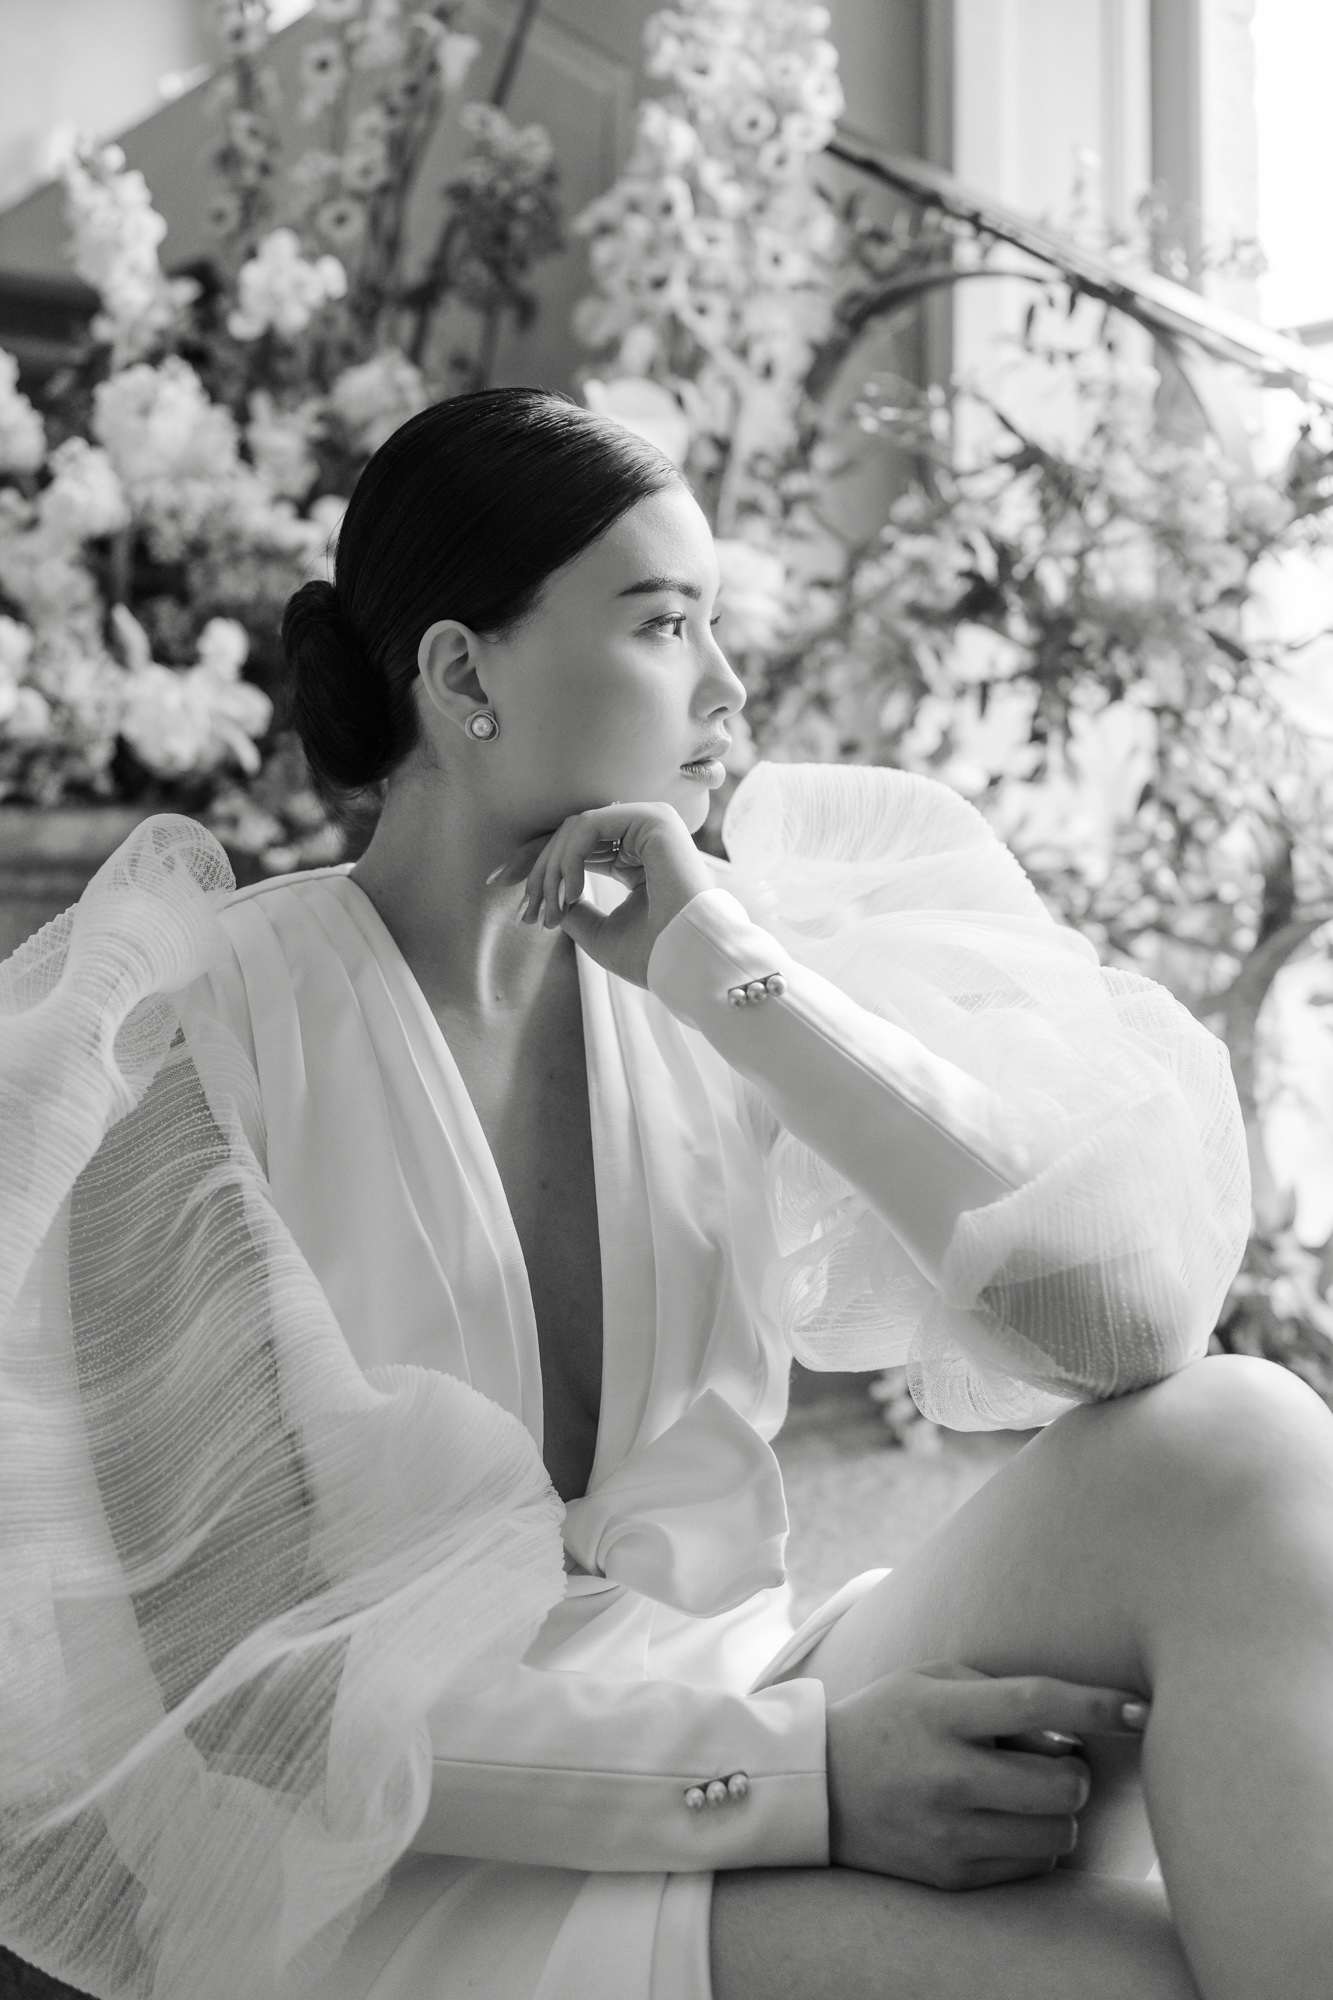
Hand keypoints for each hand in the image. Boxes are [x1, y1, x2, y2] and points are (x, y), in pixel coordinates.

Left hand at [490, 799, 714, 989]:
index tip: (503, 892)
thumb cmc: (653, 955)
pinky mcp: (653, 818)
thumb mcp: (599, 933)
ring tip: (551, 909)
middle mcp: (643, 835)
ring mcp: (650, 822)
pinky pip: (588, 826)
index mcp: (636, 858)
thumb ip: (574, 910)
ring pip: (574, 830)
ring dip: (551, 870)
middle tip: (527, 913)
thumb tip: (552, 900)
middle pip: (569, 838)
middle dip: (538, 873)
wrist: (689, 963)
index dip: (537, 869)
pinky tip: (570, 892)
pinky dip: (569, 858)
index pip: (576, 851)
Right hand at [825, 1659, 1148, 1889]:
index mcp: (940, 1715)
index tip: (1139, 1707)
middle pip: (1062, 1785)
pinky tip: (1006, 1820)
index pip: (1034, 1704)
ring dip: (1060, 1812)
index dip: (1096, 1705)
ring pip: (1058, 1833)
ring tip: (1029, 1793)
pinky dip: (1035, 1841)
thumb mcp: (932, 1681)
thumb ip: (1000, 1692)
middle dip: (1076, 1772)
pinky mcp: (952, 1876)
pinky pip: (1033, 1865)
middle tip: (1058, 1761)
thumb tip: (1077, 1728)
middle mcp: (947, 1777)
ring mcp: (949, 1834)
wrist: (819, 1788)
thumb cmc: (890, 1719)